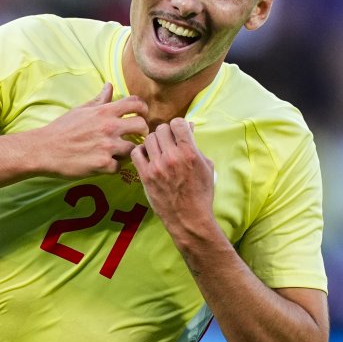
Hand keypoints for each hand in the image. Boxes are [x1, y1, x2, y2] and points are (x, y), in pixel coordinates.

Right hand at [35, 83, 148, 177]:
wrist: (44, 149)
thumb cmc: (62, 129)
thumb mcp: (81, 110)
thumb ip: (100, 100)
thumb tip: (110, 85)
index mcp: (104, 112)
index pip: (136, 103)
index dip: (143, 108)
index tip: (142, 115)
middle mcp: (109, 127)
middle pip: (142, 126)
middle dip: (142, 131)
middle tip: (137, 136)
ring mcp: (107, 146)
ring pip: (134, 148)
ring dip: (129, 151)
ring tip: (120, 153)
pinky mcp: (103, 165)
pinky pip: (120, 167)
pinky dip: (114, 167)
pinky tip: (105, 164)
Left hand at [131, 118, 218, 243]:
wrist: (189, 218)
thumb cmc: (201, 193)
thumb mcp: (206, 166)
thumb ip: (196, 146)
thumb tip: (188, 127)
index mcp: (190, 153)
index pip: (178, 123)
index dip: (178, 125)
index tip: (179, 132)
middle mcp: (173, 157)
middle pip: (162, 129)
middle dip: (166, 133)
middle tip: (169, 142)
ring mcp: (157, 166)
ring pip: (149, 138)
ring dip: (154, 141)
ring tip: (159, 149)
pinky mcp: (146, 176)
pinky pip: (136, 153)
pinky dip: (141, 151)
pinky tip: (148, 157)